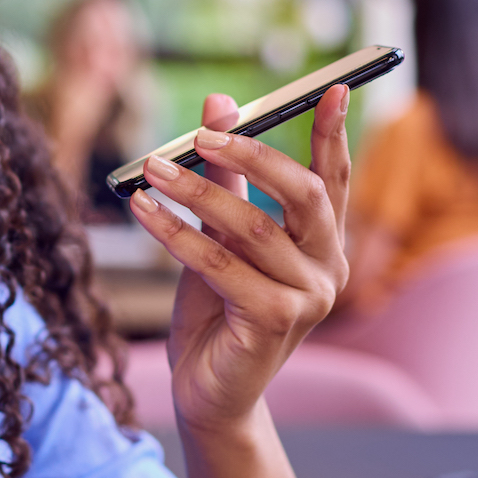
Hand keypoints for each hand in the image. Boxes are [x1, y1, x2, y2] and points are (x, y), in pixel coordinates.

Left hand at [130, 85, 350, 433]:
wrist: (207, 390)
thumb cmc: (215, 312)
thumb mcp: (218, 234)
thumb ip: (223, 174)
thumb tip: (218, 103)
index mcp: (323, 245)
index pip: (334, 180)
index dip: (334, 133)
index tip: (333, 87)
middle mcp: (328, 269)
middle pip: (305, 195)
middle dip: (253, 155)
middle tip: (201, 134)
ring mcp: (308, 298)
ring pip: (252, 227)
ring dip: (196, 191)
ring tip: (151, 168)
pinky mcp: (275, 321)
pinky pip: (220, 263)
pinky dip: (176, 233)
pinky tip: (143, 210)